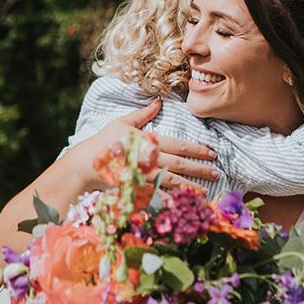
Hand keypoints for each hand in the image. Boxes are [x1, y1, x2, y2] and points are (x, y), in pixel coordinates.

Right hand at [76, 98, 218, 189]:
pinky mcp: (137, 189)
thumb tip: (159, 101)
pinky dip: (172, 200)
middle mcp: (150, 158)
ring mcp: (144, 175)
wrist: (86, 164)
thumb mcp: (123, 122)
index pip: (180, 145)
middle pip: (181, 164)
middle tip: (217, 171)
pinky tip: (184, 203)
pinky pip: (158, 195)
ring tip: (206, 190)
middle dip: (201, 168)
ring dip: (191, 186)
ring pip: (173, 181)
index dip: (198, 149)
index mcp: (149, 140)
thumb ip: (144, 113)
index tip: (212, 152)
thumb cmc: (104, 141)